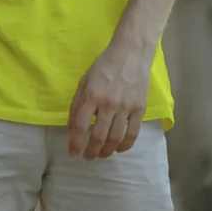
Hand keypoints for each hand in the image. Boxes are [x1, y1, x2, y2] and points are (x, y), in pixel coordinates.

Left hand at [67, 43, 150, 159]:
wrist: (131, 53)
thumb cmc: (105, 65)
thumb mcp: (85, 80)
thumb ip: (77, 103)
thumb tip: (71, 127)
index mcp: (92, 94)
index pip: (80, 126)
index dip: (75, 143)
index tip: (73, 152)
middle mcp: (108, 103)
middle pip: (98, 136)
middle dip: (91, 151)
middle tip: (88, 157)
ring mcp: (125, 106)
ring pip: (115, 138)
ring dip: (106, 151)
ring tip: (101, 155)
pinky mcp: (140, 108)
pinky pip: (133, 133)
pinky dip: (125, 145)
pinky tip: (119, 149)